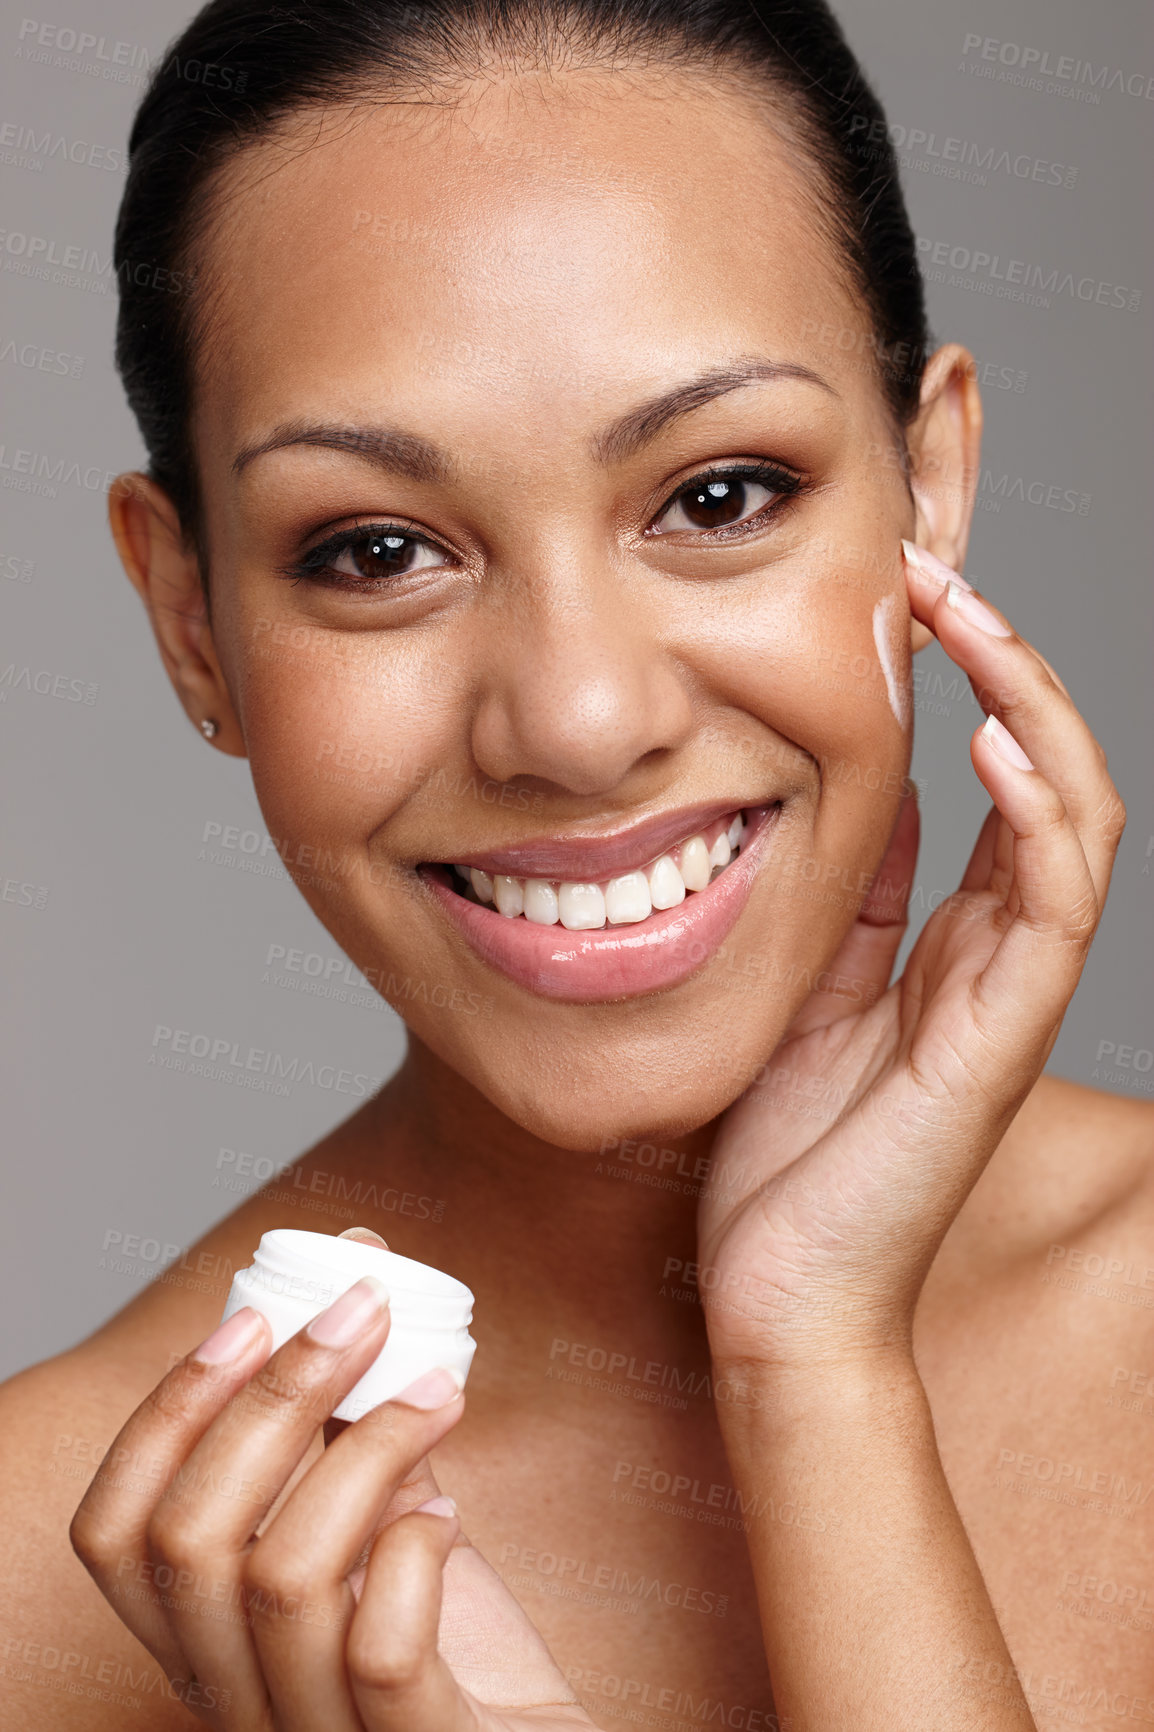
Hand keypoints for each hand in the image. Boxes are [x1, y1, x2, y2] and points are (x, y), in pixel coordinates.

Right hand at [70, 1244, 596, 1729]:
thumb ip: (355, 1419)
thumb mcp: (385, 1523)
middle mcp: (238, 1699)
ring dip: (366, 1448)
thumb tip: (359, 1260)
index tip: (247, 1318)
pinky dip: (414, 1556)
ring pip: (281, 1579)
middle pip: (189, 1540)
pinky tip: (452, 1514)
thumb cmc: (459, 1645)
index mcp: (208, 1640)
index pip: (112, 1536)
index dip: (163, 1416)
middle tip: (365, 1309)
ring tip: (439, 1391)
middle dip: (276, 1396)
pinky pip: (380, 1654)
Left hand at [697, 540, 1125, 1377]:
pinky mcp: (1001, 1037)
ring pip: (1074, 813)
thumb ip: (832, 900)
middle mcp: (992, 949)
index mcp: (943, 935)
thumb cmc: (778, 1156)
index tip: (898, 583)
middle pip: (1043, 766)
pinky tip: (995, 742)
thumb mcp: (791, 988)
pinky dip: (1038, 812)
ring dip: (1030, 701)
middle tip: (934, 562)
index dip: (962, 672)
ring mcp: (1009, 990)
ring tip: (970, 614)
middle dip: (1001, 656)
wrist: (782, 1296)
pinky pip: (1053, 904)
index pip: (985, 771)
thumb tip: (830, 786)